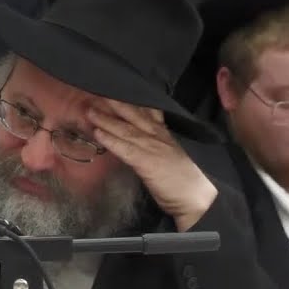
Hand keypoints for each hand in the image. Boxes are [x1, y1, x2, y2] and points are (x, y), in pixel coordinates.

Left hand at [88, 100, 216, 231]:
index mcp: (167, 134)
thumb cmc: (188, 180)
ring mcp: (153, 147)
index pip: (150, 111)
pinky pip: (124, 148)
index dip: (133, 100)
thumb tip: (143, 139)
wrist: (198, 198)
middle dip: (116, 103)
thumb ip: (160, 145)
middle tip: (99, 92)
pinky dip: (110, 140)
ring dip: (106, 120)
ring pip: (125, 129)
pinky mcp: (146, 162)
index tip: (118, 90)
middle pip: (135, 115)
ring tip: (90, 111)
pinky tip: (97, 133)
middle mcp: (160, 136)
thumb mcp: (175, 155)